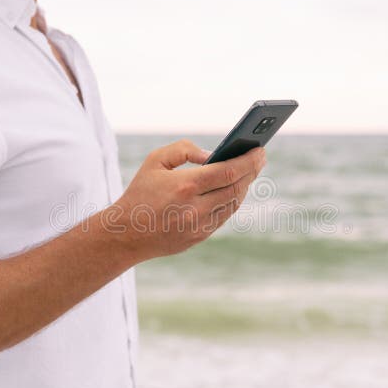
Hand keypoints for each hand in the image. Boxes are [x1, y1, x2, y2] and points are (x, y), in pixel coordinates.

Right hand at [108, 139, 265, 258]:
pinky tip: (235, 189)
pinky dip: (232, 201)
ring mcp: (199, 225)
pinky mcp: (200, 237)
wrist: (126, 233)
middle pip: (236, 187)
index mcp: (186, 186)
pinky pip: (224, 216)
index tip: (260, 150)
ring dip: (244, 186)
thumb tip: (211, 155)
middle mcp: (196, 208)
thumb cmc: (140, 192)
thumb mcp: (155, 161)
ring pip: (233, 203)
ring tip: (249, 171)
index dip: (249, 160)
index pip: (229, 171)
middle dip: (252, 171)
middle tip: (260, 157)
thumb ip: (184, 150)